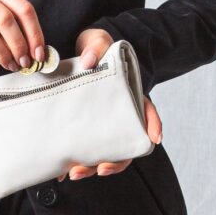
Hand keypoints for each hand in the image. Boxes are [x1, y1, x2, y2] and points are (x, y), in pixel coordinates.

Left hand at [56, 28, 161, 182]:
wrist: (75, 53)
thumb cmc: (94, 48)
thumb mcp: (98, 41)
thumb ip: (97, 47)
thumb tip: (90, 61)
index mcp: (128, 94)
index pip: (147, 112)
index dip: (153, 126)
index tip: (154, 139)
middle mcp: (117, 114)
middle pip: (124, 144)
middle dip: (114, 162)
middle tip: (100, 168)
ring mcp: (99, 123)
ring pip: (102, 153)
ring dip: (90, 168)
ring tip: (74, 173)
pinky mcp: (81, 128)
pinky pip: (81, 150)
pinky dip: (72, 163)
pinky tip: (61, 170)